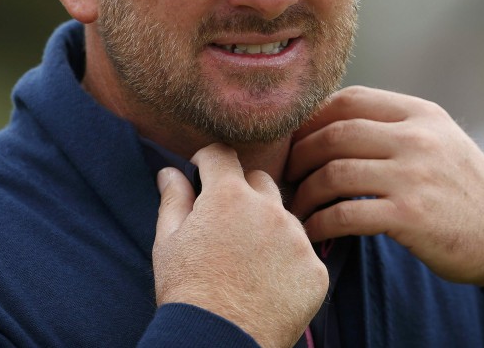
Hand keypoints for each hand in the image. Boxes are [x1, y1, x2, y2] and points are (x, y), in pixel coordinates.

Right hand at [153, 143, 327, 347]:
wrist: (218, 343)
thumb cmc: (187, 292)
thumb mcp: (168, 242)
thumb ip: (173, 199)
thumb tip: (170, 171)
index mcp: (229, 196)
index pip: (223, 155)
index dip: (210, 160)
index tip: (204, 172)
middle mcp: (269, 209)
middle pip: (260, 181)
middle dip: (243, 192)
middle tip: (226, 223)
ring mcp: (297, 239)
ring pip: (284, 217)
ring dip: (268, 227)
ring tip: (246, 262)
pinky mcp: (315, 270)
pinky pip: (303, 254)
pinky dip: (288, 263)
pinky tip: (268, 284)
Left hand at [286, 86, 483, 286]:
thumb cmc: (465, 190)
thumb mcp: (439, 140)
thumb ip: (396, 126)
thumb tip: (333, 121)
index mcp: (421, 114)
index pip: (350, 100)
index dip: (312, 118)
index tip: (296, 140)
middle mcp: (418, 138)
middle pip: (334, 134)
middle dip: (299, 156)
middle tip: (286, 176)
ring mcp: (415, 176)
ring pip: (333, 174)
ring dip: (305, 193)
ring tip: (297, 207)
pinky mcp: (410, 216)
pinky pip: (345, 214)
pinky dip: (320, 223)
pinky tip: (314, 230)